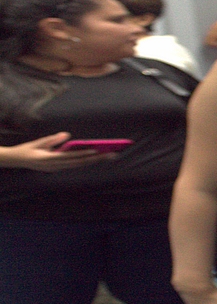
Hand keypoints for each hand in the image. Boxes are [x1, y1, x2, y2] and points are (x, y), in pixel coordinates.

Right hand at [0, 132, 116, 171]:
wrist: (16, 160)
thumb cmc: (28, 150)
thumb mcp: (38, 143)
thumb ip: (53, 139)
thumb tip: (67, 135)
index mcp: (51, 159)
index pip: (73, 156)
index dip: (86, 154)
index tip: (99, 151)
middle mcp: (57, 166)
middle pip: (81, 162)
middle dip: (98, 158)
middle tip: (114, 154)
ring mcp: (58, 168)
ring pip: (80, 165)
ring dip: (95, 160)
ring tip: (109, 155)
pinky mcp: (59, 168)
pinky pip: (76, 165)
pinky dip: (87, 161)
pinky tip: (97, 157)